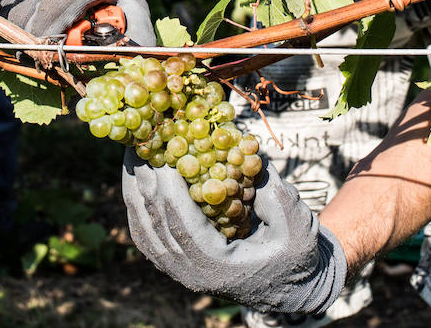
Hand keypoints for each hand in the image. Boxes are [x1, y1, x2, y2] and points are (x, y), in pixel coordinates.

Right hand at [0, 0, 153, 43]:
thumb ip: (138, 27)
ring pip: (0, 0)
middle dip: (22, 35)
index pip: (48, 21)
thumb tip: (142, 57)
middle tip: (30, 44)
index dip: (41, 42)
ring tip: (22, 21)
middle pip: (20, 15)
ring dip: (5, 17)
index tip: (41, 54)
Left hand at [122, 149, 344, 314]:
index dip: (168, 192)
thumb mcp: (299, 228)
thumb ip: (278, 198)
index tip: (159, 157)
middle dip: (143, 182)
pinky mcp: (175, 263)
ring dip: (135, 189)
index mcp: (219, 269)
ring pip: (144, 230)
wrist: (291, 287)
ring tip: (131, 152)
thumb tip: (250, 155)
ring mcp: (180, 271)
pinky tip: (136, 177)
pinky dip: (138, 204)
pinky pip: (147, 233)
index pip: (182, 228)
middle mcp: (192, 274)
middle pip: (155, 226)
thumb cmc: (296, 256)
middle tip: (137, 143)